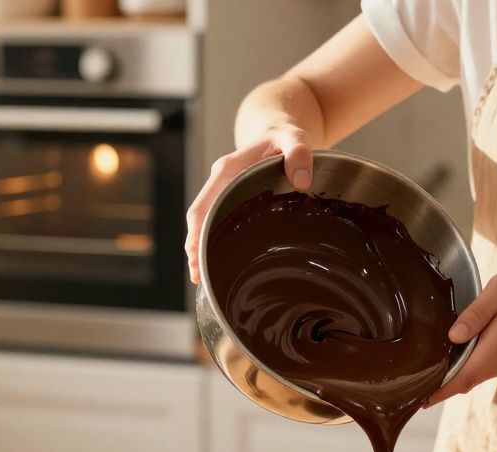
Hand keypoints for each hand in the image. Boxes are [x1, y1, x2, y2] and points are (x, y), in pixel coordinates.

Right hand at [184, 125, 313, 283]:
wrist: (277, 129)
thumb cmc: (285, 136)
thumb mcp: (296, 138)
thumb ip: (300, 153)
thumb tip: (301, 181)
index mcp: (229, 168)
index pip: (205, 202)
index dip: (197, 229)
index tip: (195, 252)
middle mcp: (221, 181)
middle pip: (200, 217)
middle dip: (195, 246)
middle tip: (197, 276)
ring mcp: (224, 190)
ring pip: (205, 221)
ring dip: (201, 247)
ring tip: (201, 277)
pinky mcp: (231, 198)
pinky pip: (217, 220)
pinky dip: (213, 240)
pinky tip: (217, 260)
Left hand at [425, 263, 496, 406]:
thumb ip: (478, 311)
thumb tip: (453, 336)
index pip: (464, 375)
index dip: (440, 390)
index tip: (418, 399)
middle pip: (465, 380)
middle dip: (439, 386)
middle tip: (410, 387)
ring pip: (473, 376)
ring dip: (451, 378)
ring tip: (424, 373)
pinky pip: (483, 369)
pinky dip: (465, 370)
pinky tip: (450, 359)